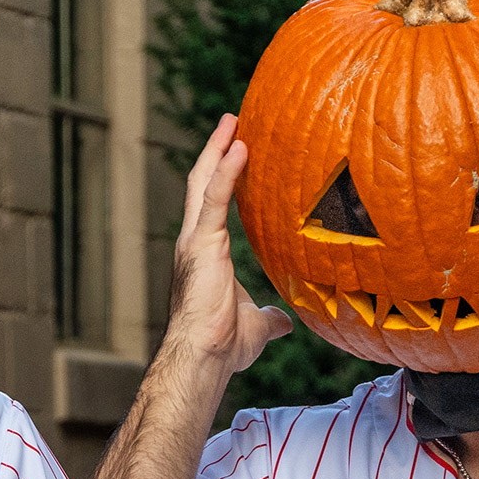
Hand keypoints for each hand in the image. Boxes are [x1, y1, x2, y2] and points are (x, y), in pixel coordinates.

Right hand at [162, 115, 290, 373]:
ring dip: (217, 150)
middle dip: (215, 151)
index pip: (212, 206)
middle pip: (202, 184)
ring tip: (233, 121)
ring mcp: (195, 241)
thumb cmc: (222, 347)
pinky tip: (240, 146)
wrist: (204, 357)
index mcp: (204, 255)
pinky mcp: (202, 244)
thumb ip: (268, 318)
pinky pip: (215, 199)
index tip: (237, 150)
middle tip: (231, 121)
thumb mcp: (254, 326)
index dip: (222, 177)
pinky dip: (227, 171)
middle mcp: (194, 242)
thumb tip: (284, 322)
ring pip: (203, 183)